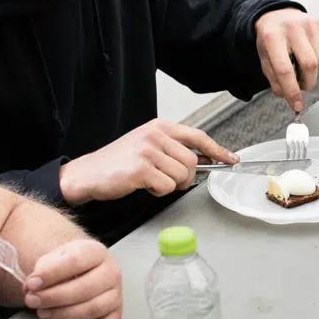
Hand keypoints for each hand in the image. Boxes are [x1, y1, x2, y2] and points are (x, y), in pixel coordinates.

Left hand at [24, 238, 121, 318]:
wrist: (85, 270)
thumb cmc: (69, 266)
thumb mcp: (54, 258)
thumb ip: (42, 271)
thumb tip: (31, 288)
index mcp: (96, 252)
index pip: (76, 261)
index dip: (51, 274)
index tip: (32, 283)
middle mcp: (111, 272)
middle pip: (85, 288)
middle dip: (53, 297)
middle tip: (32, 301)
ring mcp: (116, 295)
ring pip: (92, 309)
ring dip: (63, 314)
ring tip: (43, 313)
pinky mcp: (115, 315)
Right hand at [60, 119, 236, 202]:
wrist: (87, 173)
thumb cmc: (118, 162)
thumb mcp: (147, 146)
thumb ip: (173, 148)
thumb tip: (204, 159)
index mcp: (159, 127)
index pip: (198, 136)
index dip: (217, 150)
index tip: (231, 159)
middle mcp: (155, 135)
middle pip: (192, 162)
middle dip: (185, 178)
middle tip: (167, 180)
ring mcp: (148, 151)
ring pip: (181, 176)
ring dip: (170, 185)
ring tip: (150, 180)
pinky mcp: (141, 169)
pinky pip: (167, 187)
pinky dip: (158, 192)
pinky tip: (143, 185)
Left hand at [255, 9, 318, 111]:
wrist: (278, 15)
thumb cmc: (272, 40)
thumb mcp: (266, 59)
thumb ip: (276, 80)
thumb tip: (291, 98)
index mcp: (272, 37)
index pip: (285, 70)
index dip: (292, 91)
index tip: (297, 106)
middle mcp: (292, 27)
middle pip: (309, 65)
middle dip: (307, 82)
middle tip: (301, 82)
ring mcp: (311, 23)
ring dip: (316, 70)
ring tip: (305, 62)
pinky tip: (315, 51)